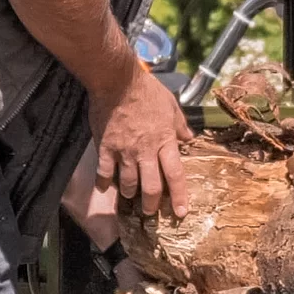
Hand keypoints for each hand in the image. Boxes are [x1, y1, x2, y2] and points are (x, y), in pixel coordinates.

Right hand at [91, 64, 191, 217]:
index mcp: (165, 141)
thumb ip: (180, 125)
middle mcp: (146, 151)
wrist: (117, 81)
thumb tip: (189, 137)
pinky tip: (104, 187)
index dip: (179, 196)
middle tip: (151, 212)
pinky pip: (104, 172)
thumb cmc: (146, 90)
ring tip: (130, 197)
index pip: (176, 175)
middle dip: (152, 205)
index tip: (181, 212)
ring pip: (128, 184)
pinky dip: (104, 183)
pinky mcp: (105, 147)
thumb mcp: (171, 105)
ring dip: (130, 194)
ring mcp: (124, 151)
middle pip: (151, 187)